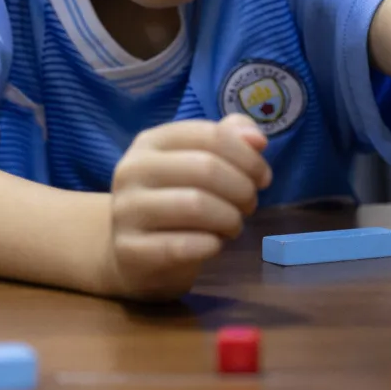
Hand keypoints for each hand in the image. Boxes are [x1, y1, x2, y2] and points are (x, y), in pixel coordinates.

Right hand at [106, 114, 271, 299]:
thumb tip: (256, 139)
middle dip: (242, 189)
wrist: (133, 254)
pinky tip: (214, 245)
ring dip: (229, 218)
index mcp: (151, 141)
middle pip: (206, 168)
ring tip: (233, 226)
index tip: (263, 178)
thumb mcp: (198, 164)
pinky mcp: (130, 250)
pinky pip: (182, 246)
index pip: (211, 135)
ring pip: (196, 205)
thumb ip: (229, 141)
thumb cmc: (175, 201)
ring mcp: (127, 210)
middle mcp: (133, 170)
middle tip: (249, 205)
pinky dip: (210, 245)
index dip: (247, 157)